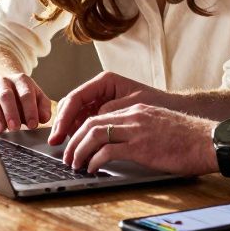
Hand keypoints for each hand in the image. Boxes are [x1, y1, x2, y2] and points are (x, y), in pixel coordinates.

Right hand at [0, 73, 51, 132]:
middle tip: (15, 128)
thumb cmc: (21, 94)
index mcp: (21, 80)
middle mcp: (4, 81)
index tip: (33, 125)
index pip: (26, 94)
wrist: (1, 81)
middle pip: (6, 95)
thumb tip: (44, 118)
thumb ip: (43, 107)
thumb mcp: (36, 96)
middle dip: (11, 112)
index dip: (30, 110)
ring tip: (0, 129)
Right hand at [47, 71, 172, 144]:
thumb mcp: (134, 106)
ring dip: (70, 131)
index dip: (64, 117)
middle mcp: (100, 89)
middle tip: (56, 143)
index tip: (59, 133)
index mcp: (105, 82)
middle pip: (72, 106)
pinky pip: (87, 122)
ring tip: (66, 148)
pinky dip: (81, 134)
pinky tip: (79, 146)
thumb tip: (92, 121)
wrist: (173, 109)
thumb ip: (111, 111)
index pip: (76, 98)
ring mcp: (101, 101)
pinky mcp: (105, 113)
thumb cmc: (158, 104)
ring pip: (77, 115)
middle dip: (63, 124)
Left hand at [61, 104, 217, 174]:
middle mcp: (134, 115)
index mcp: (138, 109)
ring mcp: (137, 130)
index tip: (74, 143)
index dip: (81, 129)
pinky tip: (92, 169)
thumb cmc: (191, 139)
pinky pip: (107, 151)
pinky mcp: (141, 146)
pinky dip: (94, 160)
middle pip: (91, 122)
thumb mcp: (161, 127)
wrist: (210, 141)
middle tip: (67, 156)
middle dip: (73, 140)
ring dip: (79, 150)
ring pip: (94, 134)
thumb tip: (125, 147)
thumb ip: (141, 131)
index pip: (99, 114)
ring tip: (74, 164)